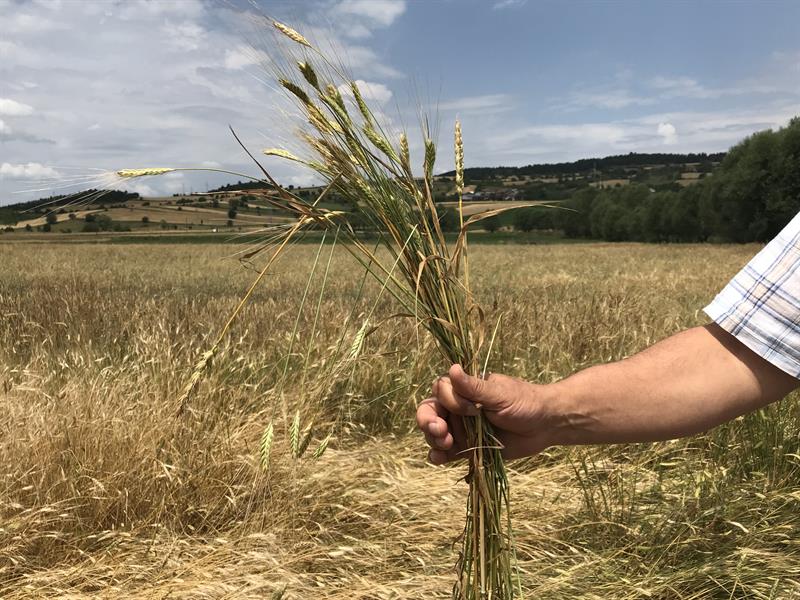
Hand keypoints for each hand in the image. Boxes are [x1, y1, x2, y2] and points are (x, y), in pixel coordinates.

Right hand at [416, 364, 556, 463]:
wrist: (545, 425)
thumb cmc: (524, 402)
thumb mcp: (499, 394)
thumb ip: (473, 387)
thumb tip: (453, 368)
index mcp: (464, 390)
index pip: (440, 392)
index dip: (450, 402)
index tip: (473, 409)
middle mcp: (458, 408)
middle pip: (429, 412)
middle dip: (428, 421)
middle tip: (440, 431)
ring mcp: (462, 429)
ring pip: (434, 433)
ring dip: (433, 439)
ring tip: (446, 444)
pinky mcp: (467, 448)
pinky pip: (446, 453)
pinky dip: (437, 455)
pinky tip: (438, 457)